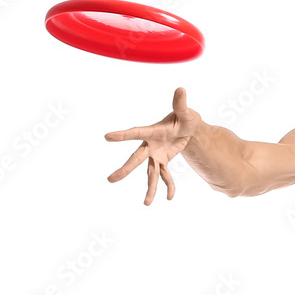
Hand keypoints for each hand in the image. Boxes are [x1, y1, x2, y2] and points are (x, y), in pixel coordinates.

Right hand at [105, 87, 201, 204]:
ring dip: (150, 188)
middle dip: (125, 170)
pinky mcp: (163, 161)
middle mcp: (150, 145)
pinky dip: (169, 186)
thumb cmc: (185, 117)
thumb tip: (181, 89)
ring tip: (147, 204)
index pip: (135, 133)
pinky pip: (165, 176)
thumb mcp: (186, 113)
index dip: (122, 135)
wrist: (188, 128)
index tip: (107, 137)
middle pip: (136, 160)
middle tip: (111, 180)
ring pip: (150, 174)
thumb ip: (181, 104)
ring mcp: (156, 155)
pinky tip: (171, 197)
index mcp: (152, 132)